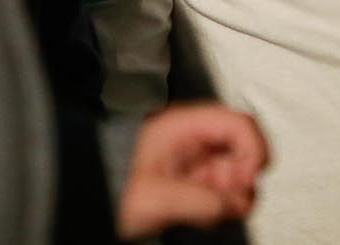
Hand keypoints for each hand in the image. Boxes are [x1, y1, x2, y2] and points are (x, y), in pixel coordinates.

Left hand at [116, 101, 268, 239]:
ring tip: (214, 211)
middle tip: (231, 201)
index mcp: (184, 126)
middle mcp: (193, 139)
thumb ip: (200, 200)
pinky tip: (204, 215)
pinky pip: (222, 189)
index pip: (238, 124)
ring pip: (236, 170)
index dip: (252, 150)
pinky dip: (224, 204)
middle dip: (244, 176)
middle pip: (242, 147)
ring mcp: (194, 161)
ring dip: (234, 194)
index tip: (247, 179)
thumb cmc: (109, 187)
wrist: (88, 199)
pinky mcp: (192, 182)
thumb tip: (236, 204)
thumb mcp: (155, 197)